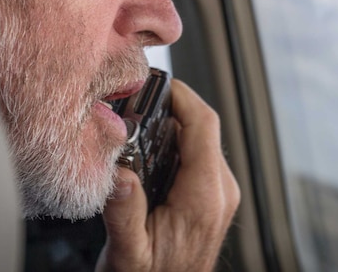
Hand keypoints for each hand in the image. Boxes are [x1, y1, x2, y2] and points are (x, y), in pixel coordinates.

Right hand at [95, 79, 239, 271]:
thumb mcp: (127, 254)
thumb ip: (124, 213)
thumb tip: (117, 173)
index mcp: (204, 199)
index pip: (203, 125)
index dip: (182, 95)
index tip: (156, 83)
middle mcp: (220, 192)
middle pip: (203, 126)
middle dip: (171, 107)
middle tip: (136, 101)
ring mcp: (220, 194)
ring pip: (201, 139)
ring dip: (172, 125)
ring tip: (137, 123)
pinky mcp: (213, 196)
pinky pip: (199, 155)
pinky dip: (176, 144)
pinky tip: (148, 150)